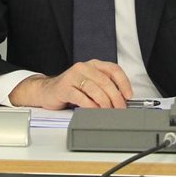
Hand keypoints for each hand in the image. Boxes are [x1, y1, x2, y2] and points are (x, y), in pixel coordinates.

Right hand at [8, 60, 131, 109]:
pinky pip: (81, 97)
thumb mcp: (89, 84)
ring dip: (105, 103)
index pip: (114, 69)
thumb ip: (103, 87)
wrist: (46, 91)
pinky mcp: (64, 87)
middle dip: (116, 97)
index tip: (129, 95)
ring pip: (95, 89)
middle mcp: (84, 67)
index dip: (124, 82)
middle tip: (120, 109)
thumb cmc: (71, 88)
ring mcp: (73, 76)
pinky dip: (90, 106)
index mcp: (93, 65)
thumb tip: (122, 100)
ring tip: (108, 112)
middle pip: (105, 81)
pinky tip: (94, 111)